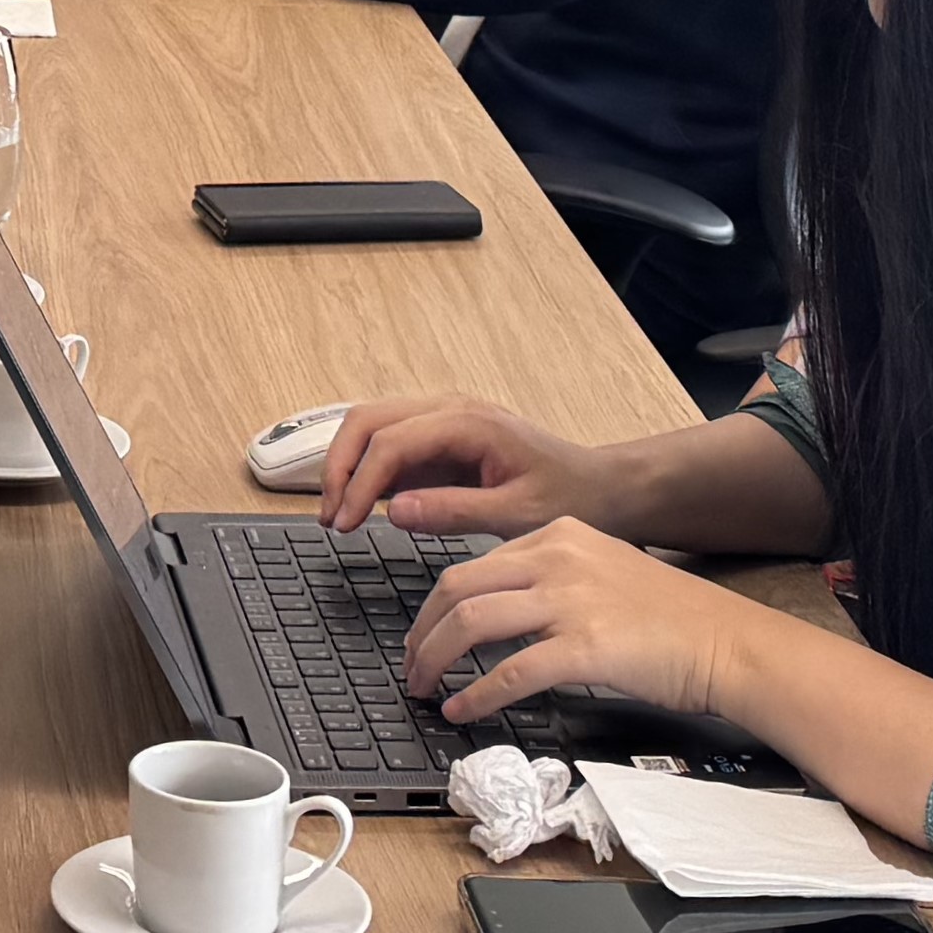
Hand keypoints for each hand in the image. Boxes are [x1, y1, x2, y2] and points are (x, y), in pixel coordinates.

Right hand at [317, 395, 616, 538]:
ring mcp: (442, 421)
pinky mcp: (440, 441)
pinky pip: (389, 445)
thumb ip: (455, 511)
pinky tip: (361, 509)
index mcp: (469, 422)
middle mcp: (450, 410)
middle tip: (331, 518)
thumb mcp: (519, 515)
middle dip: (339, 466)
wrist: (601, 487)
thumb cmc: (570, 496)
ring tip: (338, 516)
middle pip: (367, 420)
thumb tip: (392, 512)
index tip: (344, 522)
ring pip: (371, 426)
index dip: (359, 481)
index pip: (391, 441)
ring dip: (347, 466)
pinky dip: (366, 472)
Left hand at [396, 517, 786, 734]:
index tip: (422, 635)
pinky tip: (463, 709)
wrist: (729, 642)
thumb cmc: (674, 620)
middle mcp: (558, 558)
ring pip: (471, 622)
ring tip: (424, 689)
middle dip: (421, 632)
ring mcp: (571, 600)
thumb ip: (552, 581)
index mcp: (559, 535)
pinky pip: (511, 671)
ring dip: (436, 660)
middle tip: (410, 666)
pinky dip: (477, 694)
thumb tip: (498, 613)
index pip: (472, 565)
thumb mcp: (604, 572)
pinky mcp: (586, 645)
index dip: (434, 606)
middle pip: (457, 587)